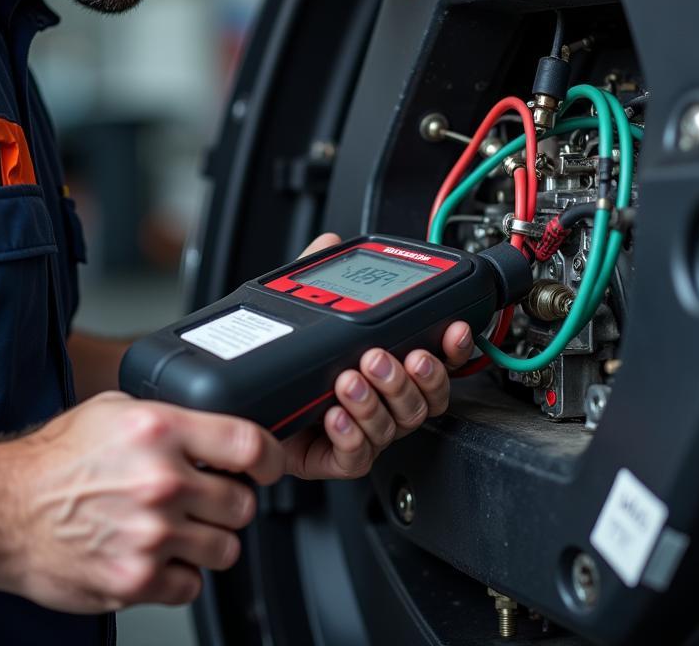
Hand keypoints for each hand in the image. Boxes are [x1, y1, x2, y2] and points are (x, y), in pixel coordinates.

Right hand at [0, 393, 283, 611]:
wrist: (2, 510)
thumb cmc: (52, 460)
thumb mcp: (113, 411)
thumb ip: (166, 416)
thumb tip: (207, 422)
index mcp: (161, 432)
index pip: (248, 444)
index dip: (270, 457)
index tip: (267, 465)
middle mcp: (161, 482)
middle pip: (242, 504)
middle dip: (230, 501)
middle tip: (207, 497)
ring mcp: (151, 535)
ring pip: (224, 549)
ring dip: (208, 540)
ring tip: (179, 527)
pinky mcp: (136, 579)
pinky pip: (190, 586)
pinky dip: (179, 575)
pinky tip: (157, 554)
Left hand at [282, 233, 473, 480]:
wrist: (244, 405)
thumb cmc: (284, 360)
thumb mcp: (300, 307)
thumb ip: (318, 273)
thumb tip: (330, 241)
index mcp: (387, 362)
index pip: (436, 357)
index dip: (452, 345)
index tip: (453, 329)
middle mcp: (383, 399)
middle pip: (426, 398)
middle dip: (412, 377)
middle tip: (380, 356)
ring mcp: (364, 430)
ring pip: (396, 425)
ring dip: (377, 401)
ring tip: (349, 381)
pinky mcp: (336, 456)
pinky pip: (359, 455)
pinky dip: (351, 434)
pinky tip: (336, 414)